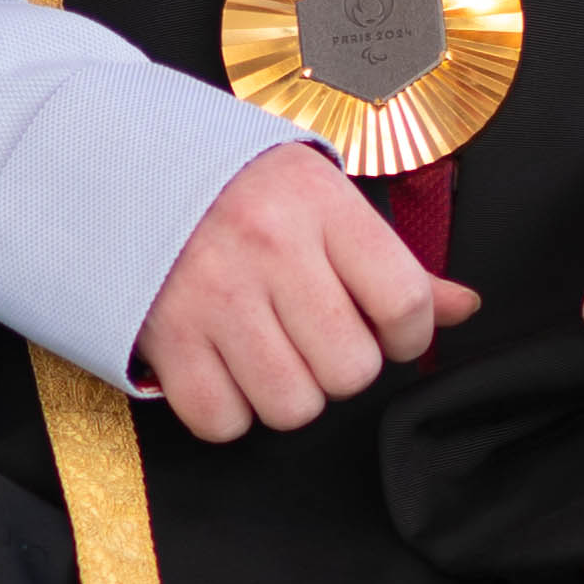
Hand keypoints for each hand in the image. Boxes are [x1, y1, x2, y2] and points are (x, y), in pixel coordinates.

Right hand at [137, 148, 479, 440]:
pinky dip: (227, 410)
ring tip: (270, 352)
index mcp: (319, 203)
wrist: (120, 162)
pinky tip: (224, 367)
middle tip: (315, 336)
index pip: (405, 302)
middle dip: (342, 365)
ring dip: (288, 393)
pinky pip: (222, 420)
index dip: (407, 335)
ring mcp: (212, 295)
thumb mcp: (319, 196)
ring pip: (292, 406)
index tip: (387, 329)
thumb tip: (463, 308)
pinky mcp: (164, 336)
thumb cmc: (236, 186)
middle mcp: (269, 248)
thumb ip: (392, 258)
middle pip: (351, 370)